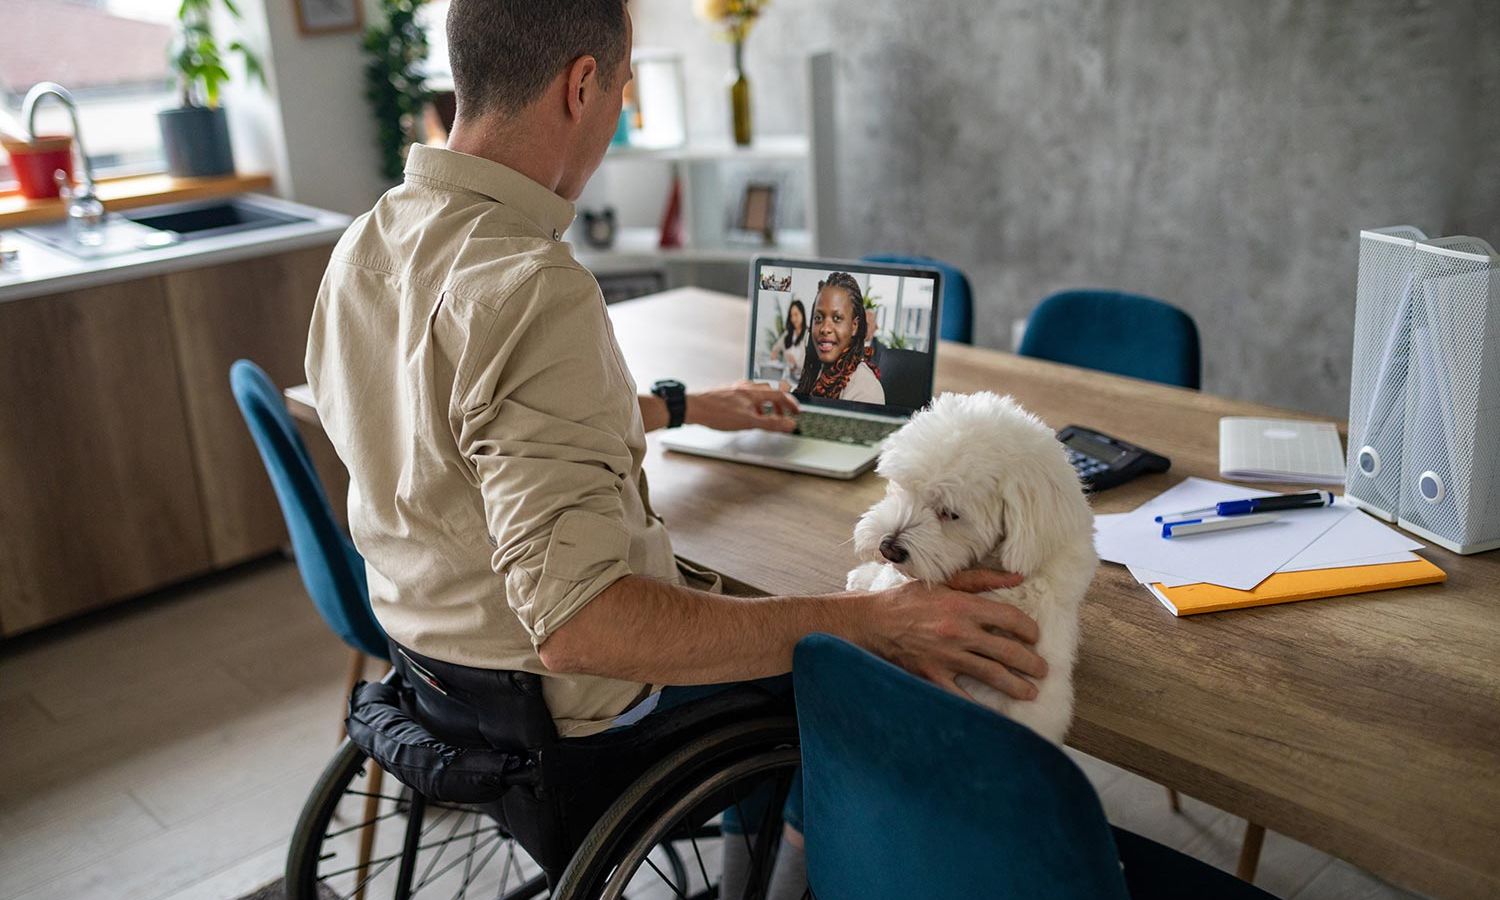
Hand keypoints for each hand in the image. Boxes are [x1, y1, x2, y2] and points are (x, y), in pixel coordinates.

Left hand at [687, 381, 798, 432]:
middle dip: (779, 403)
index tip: (796, 411)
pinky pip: (745, 397)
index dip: (790, 403)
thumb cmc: (717, 413)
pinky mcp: (726, 394)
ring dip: (765, 405)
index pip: (779, 394)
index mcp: (754, 392)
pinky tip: (746, 414)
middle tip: (783, 415)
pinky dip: (752, 405)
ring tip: (765, 417)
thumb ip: (771, 424)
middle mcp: (745, 388)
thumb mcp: (748, 422)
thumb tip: (790, 424)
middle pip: (769, 392)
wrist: (693, 408)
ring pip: (756, 394)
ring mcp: (735, 390)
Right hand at [863, 568, 1045, 701]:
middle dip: (1032, 663)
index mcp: (964, 606)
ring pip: (993, 675)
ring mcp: (947, 658)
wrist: (873, 622)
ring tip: (1030, 692)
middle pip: (1008, 652)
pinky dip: (980, 709)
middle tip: (1042, 670)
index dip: (1030, 630)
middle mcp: (960, 633)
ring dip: (1017, 686)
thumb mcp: (945, 581)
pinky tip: (996, 716)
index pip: (1011, 619)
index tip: (1035, 637)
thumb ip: (982, 578)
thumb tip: (1017, 577)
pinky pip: (962, 698)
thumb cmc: (909, 599)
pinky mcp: (934, 677)